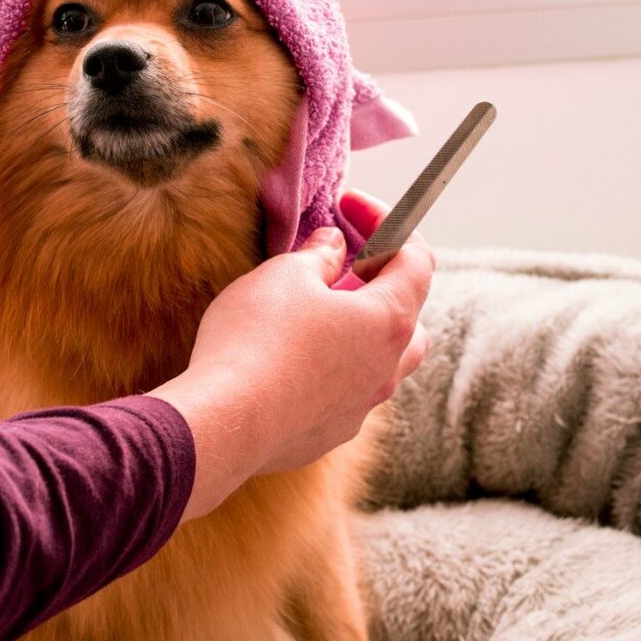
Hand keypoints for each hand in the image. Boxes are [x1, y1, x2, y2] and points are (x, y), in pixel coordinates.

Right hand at [152, 189, 433, 521]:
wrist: (225, 423)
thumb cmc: (257, 340)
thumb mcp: (285, 274)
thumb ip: (319, 255)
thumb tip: (334, 246)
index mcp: (389, 320)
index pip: (416, 259)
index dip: (386, 223)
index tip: (349, 207)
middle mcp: (388, 368)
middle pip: (408, 315)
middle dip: (380, 282)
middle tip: (340, 265)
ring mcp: (362, 407)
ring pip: (380, 360)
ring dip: (358, 331)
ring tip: (315, 314)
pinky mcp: (331, 433)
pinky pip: (346, 392)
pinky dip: (331, 368)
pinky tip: (290, 360)